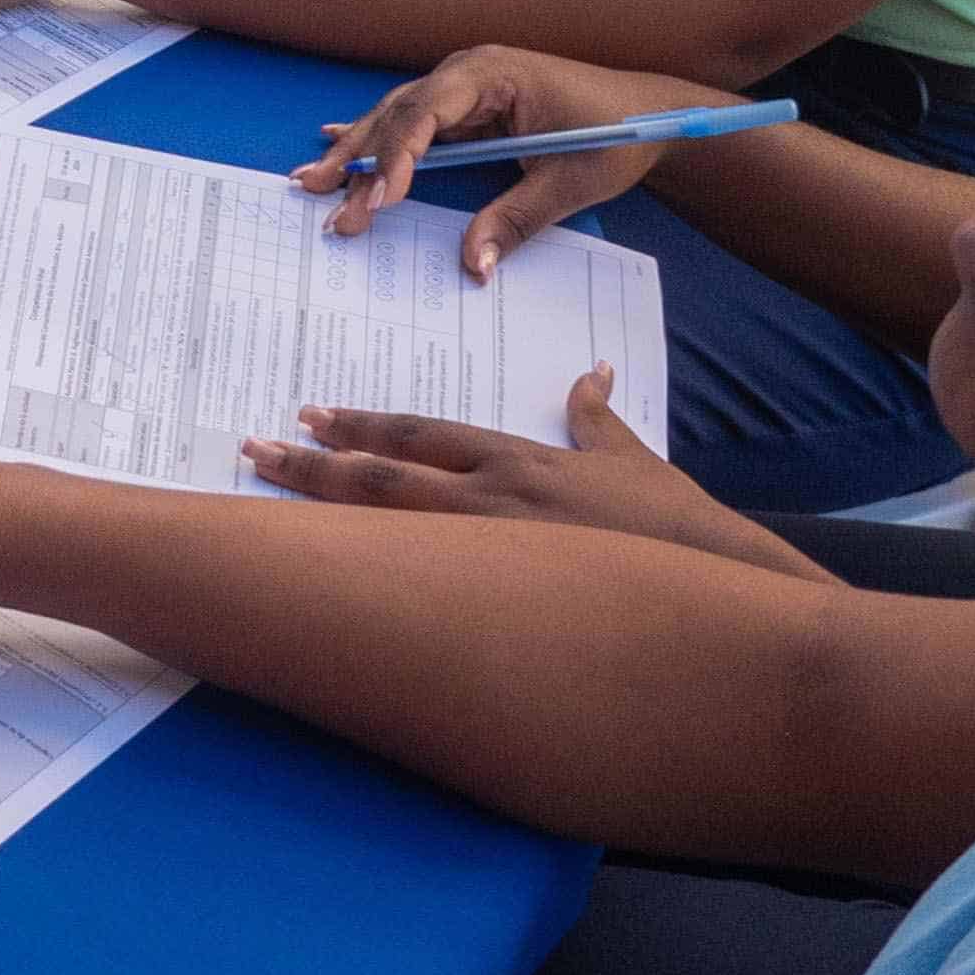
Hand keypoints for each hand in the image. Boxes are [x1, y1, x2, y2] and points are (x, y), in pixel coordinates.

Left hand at [246, 368, 828, 583]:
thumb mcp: (632, 458)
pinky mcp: (503, 600)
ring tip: (268, 492)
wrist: (718, 579)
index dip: (361, 427)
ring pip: (388, 528)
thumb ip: (598, 419)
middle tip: (256, 448)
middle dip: (315, 462)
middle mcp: (494, 498)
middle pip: (385, 476)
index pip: (420, 436)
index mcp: (517, 462)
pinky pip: (420, 589)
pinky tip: (325, 588)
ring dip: (323, 511)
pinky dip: (369, 584)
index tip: (311, 417)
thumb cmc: (673, 526)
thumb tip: (591, 374)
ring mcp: (494, 551)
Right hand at [291, 46, 727, 263]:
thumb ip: (516, 220)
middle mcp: (470, 72)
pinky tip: (335, 137)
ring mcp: (466, 85)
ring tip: (312, 180)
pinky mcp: (469, 103)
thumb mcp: (569, 183)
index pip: (429, 111)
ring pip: (398, 116)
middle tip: (323, 199)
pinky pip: (413, 118)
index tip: (382, 200)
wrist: (650, 113)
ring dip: (358, 149)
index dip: (399, 155)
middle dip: (361, 159)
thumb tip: (474, 266)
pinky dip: (377, 133)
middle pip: (400, 114)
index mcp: (495, 75)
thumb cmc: (615, 138)